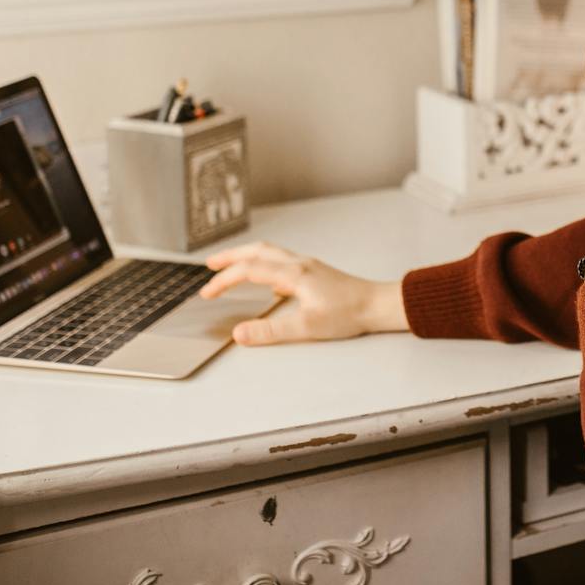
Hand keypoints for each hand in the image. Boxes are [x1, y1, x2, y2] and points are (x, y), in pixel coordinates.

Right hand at [199, 241, 406, 344]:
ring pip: (270, 254)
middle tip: (210, 264)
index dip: (224, 280)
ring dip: (247, 258)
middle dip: (231, 257)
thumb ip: (271, 331)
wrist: (378, 305)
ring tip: (231, 268)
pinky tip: (268, 283)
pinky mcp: (316, 274)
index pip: (249, 270)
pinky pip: (283, 263)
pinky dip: (266, 266)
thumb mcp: (307, 327)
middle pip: (257, 251)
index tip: (206, 294)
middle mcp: (299, 264)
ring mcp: (308, 267)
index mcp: (294, 274)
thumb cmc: (348, 315)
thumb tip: (238, 333)